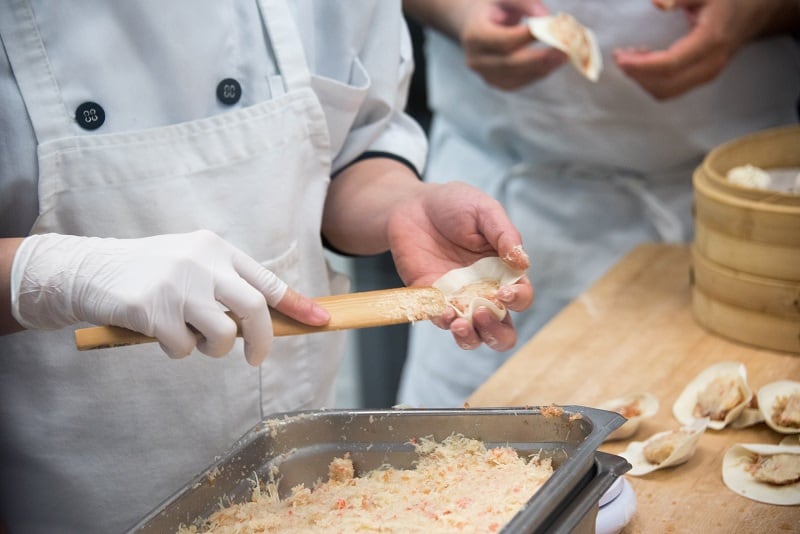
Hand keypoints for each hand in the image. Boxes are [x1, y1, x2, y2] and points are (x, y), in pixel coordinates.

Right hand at [11, 230, 328, 364]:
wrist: (89, 269)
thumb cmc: (148, 272)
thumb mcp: (191, 264)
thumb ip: (225, 284)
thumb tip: (265, 321)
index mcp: (216, 248)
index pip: (266, 280)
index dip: (296, 304)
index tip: (321, 321)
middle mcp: (201, 261)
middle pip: (253, 309)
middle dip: (262, 341)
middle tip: (256, 359)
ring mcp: (177, 284)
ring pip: (222, 334)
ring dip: (211, 348)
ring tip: (190, 337)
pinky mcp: (152, 308)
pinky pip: (183, 348)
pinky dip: (175, 351)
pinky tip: (157, 332)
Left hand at [386, 181, 533, 351]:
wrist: (413, 206)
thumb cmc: (455, 205)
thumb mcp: (484, 210)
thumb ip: (504, 234)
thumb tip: (523, 261)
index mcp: (504, 272)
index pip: (522, 296)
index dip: (518, 299)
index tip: (504, 292)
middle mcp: (484, 292)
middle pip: (502, 330)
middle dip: (496, 332)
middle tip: (481, 313)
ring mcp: (457, 299)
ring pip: (473, 336)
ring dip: (471, 336)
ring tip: (460, 322)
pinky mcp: (431, 300)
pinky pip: (441, 320)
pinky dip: (443, 321)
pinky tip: (441, 310)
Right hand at [458, 0, 566, 89]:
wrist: (474, 24)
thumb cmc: (493, 7)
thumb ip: (525, 2)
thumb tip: (545, 17)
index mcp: (474, 35)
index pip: (503, 41)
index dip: (527, 38)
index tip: (552, 30)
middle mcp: (476, 59)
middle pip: (510, 63)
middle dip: (539, 58)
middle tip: (565, 50)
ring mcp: (484, 74)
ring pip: (516, 76)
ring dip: (543, 68)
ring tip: (564, 56)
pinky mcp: (495, 82)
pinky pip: (518, 83)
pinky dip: (537, 74)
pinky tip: (552, 63)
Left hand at [614, 0, 798, 99]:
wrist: (754, 11)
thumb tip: (656, 2)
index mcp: (709, 41)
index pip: (669, 65)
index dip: (641, 65)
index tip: (620, 58)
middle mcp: (710, 64)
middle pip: (665, 85)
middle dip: (638, 75)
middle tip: (621, 55)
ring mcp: (707, 75)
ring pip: (667, 91)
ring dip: (643, 79)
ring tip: (630, 56)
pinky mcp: (701, 78)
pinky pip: (671, 88)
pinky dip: (652, 80)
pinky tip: (644, 61)